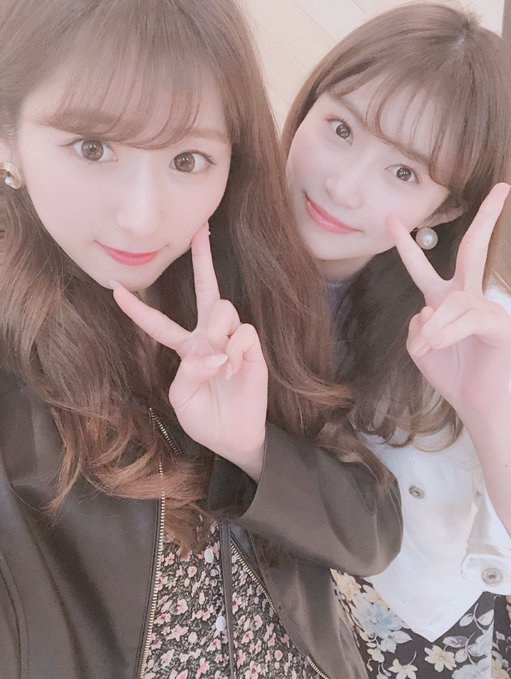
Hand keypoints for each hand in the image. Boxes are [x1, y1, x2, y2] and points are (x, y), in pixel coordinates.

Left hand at [112, 226, 267, 479]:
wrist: (233, 438)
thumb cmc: (204, 417)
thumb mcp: (181, 397)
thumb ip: (188, 371)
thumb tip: (211, 351)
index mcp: (186, 348)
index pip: (159, 323)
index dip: (137, 309)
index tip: (114, 288)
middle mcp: (210, 337)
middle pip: (206, 290)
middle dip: (204, 260)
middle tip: (202, 230)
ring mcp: (232, 341)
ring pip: (223, 308)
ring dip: (216, 332)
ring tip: (219, 363)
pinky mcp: (253, 350)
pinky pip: (243, 333)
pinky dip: (235, 350)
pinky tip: (232, 369)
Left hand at [387, 183, 510, 419]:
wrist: (477, 404)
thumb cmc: (453, 375)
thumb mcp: (421, 348)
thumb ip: (417, 325)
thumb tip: (428, 308)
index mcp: (444, 301)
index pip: (422, 267)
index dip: (406, 245)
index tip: (392, 219)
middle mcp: (467, 297)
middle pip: (474, 249)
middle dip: (487, 218)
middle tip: (502, 188)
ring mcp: (487, 306)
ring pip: (450, 301)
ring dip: (434, 328)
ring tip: (431, 348)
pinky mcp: (500, 322)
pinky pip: (466, 316)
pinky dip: (447, 332)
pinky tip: (441, 345)